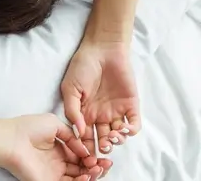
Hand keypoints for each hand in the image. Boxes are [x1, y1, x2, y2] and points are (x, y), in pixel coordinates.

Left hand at [0, 114, 111, 180]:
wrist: (11, 139)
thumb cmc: (28, 128)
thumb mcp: (54, 124)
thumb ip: (72, 136)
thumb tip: (85, 150)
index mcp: (58, 148)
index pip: (81, 157)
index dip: (93, 157)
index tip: (102, 155)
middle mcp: (57, 162)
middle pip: (83, 169)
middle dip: (97, 167)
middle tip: (105, 164)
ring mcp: (53, 173)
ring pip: (79, 179)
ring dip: (92, 175)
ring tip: (98, 168)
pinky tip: (87, 176)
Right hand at [61, 39, 141, 155]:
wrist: (102, 50)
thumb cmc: (81, 67)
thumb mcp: (69, 88)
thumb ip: (71, 110)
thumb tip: (77, 132)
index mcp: (83, 113)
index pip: (84, 136)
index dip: (84, 146)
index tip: (84, 152)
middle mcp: (100, 116)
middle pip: (102, 139)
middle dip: (102, 148)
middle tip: (102, 148)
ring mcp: (116, 111)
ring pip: (118, 135)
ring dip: (116, 141)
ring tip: (112, 137)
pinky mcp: (131, 105)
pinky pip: (134, 124)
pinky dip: (131, 131)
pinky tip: (124, 129)